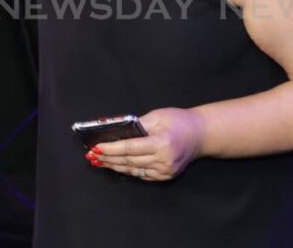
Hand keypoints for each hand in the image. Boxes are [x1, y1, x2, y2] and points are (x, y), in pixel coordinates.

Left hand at [87, 107, 204, 181]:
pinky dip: (127, 169)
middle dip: (108, 158)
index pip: (130, 148)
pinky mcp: (165, 176)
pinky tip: (115, 165)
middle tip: (91, 155)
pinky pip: (141, 174)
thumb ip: (137, 125)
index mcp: (161, 144)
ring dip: (114, 166)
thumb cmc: (178, 121)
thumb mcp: (157, 116)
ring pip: (133, 170)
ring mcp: (165, 171)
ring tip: (98, 161)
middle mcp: (163, 160)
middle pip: (129, 161)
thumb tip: (116, 131)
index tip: (95, 148)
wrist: (200, 135)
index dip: (111, 149)